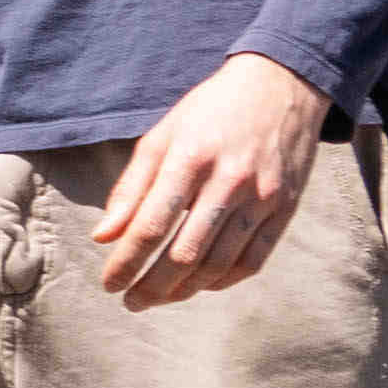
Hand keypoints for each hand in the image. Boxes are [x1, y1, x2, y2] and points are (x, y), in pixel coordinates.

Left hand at [82, 53, 334, 309]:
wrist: (282, 85)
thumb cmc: (211, 112)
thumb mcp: (162, 136)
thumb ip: (131, 188)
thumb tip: (101, 237)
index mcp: (189, 158)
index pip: (151, 225)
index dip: (126, 262)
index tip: (109, 283)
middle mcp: (229, 180)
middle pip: (184, 254)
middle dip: (151, 286)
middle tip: (130, 302)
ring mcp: (262, 197)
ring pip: (219, 264)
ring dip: (183, 291)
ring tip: (158, 298)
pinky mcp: (285, 208)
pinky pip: (253, 260)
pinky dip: (223, 281)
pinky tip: (200, 286)